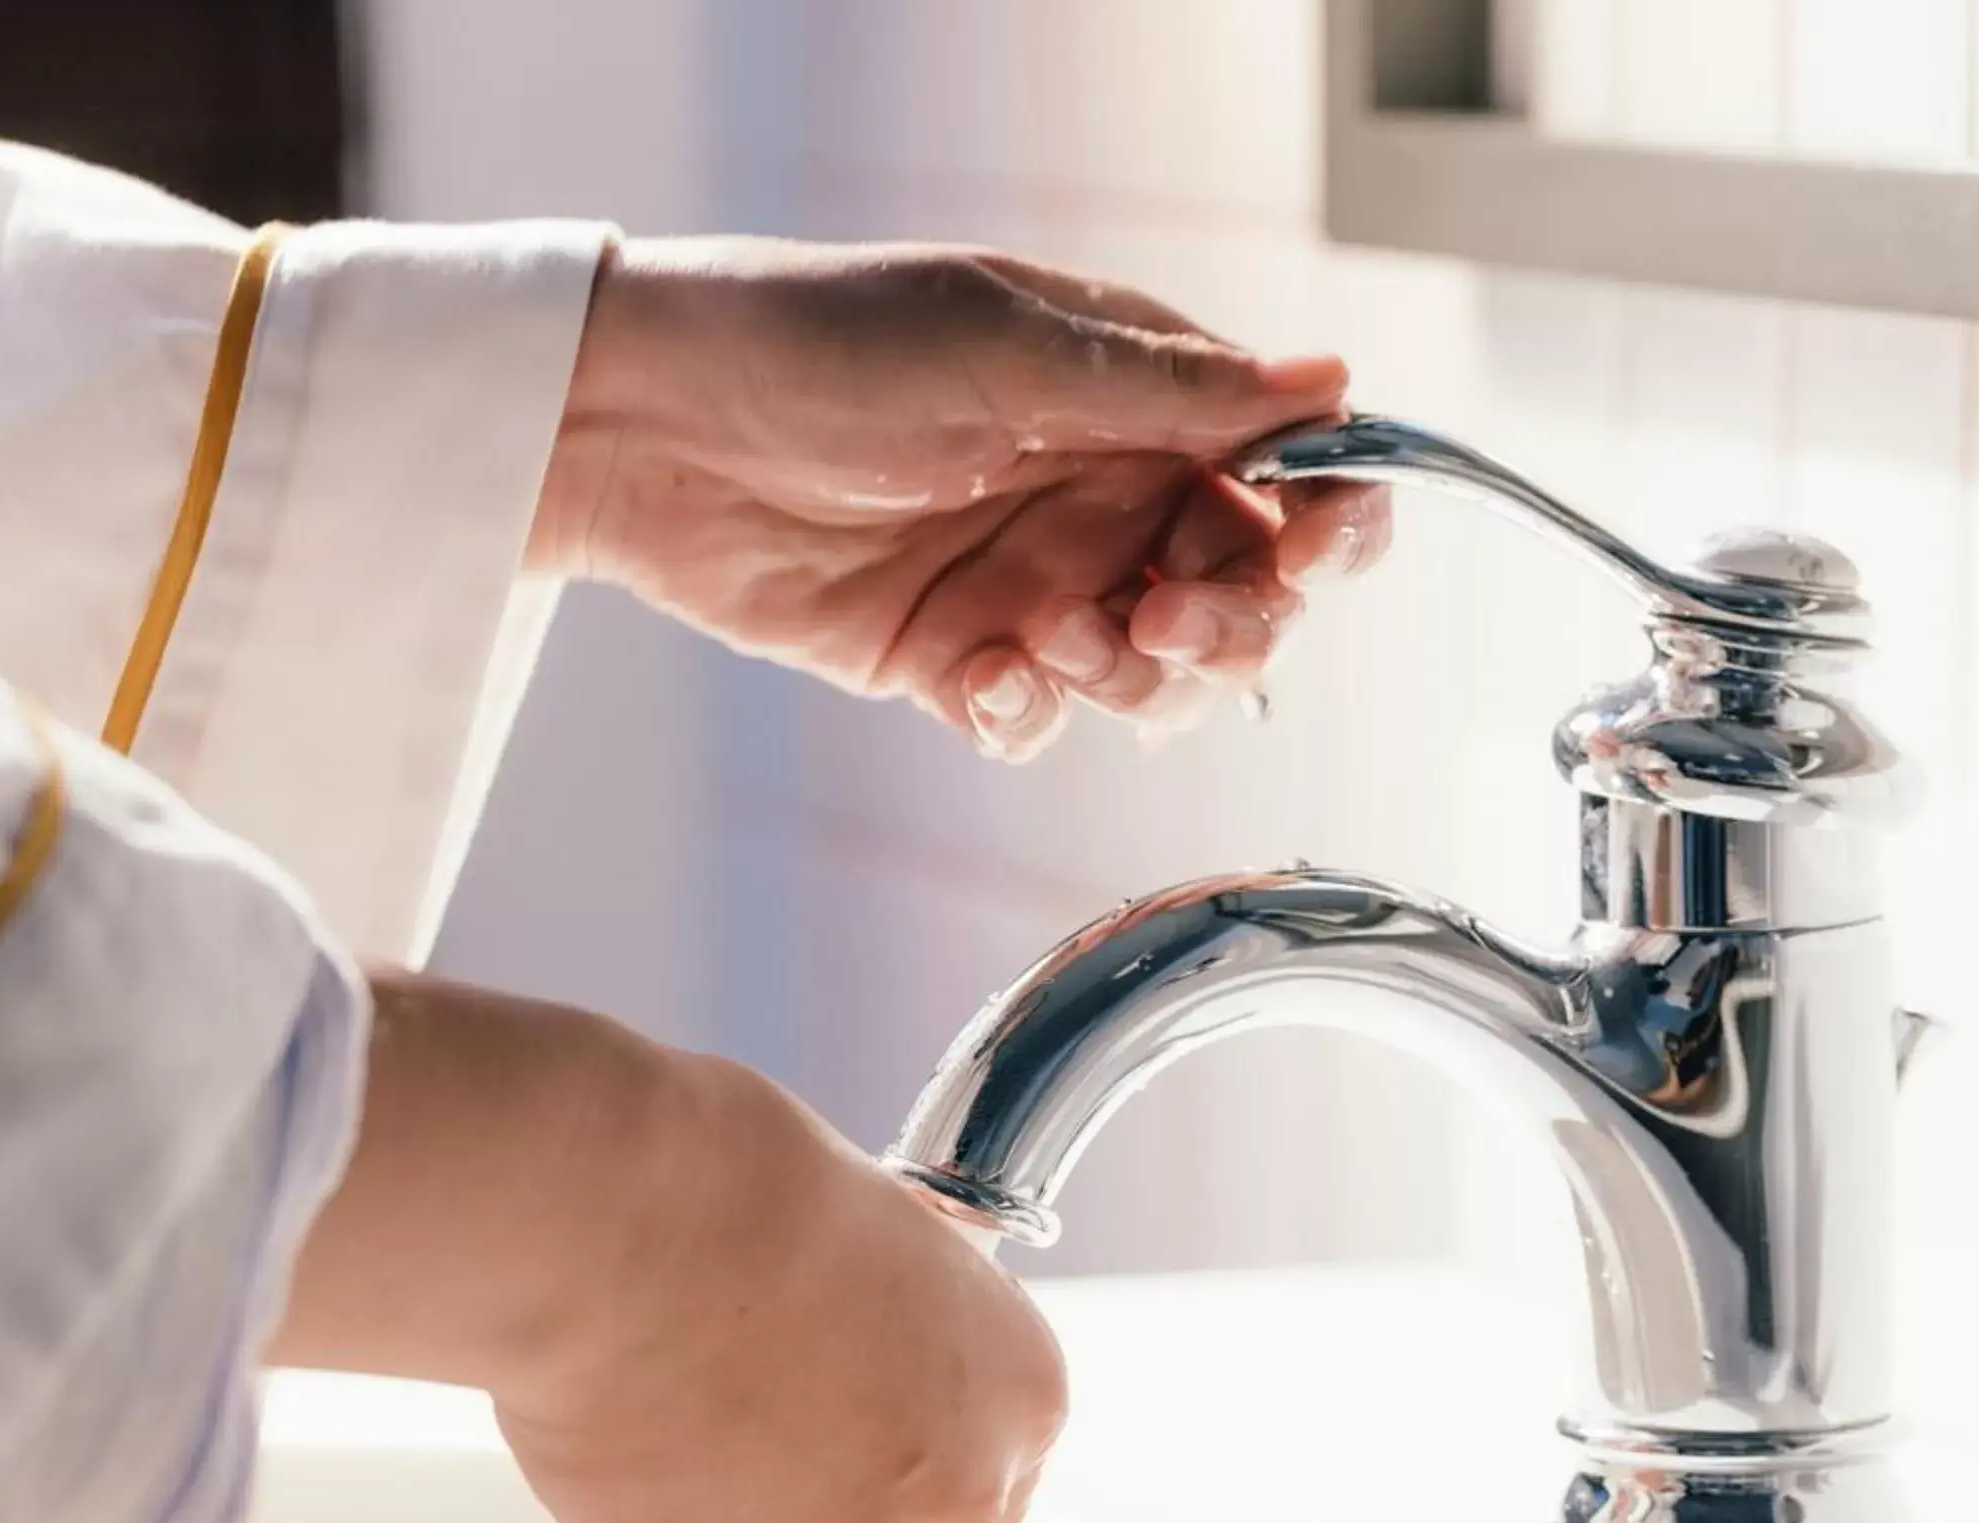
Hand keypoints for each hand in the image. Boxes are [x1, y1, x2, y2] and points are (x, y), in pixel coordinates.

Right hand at [273, 972, 1064, 1522]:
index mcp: (1019, 1398)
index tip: (862, 1393)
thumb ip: (910, 1325)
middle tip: (763, 1399)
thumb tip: (876, 1341)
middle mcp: (952, 1504)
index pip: (991, 1449)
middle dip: (842, 1476)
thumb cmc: (746, 1188)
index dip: (914, 1419)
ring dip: (753, 1505)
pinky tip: (637, 1438)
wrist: (621, 1227)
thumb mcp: (889, 1235)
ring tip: (684, 1403)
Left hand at [528, 238, 1393, 758]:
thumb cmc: (821, 343)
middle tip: (1164, 620)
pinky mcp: (954, 660)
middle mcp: (1103, 496)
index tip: (1311, 553)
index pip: (1285, 472)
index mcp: (1137, 400)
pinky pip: (1036, 723)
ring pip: (1154, 681)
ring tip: (1054, 638)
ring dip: (1132, 679)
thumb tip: (1330, 383)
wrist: (648, 427)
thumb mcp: (1006, 349)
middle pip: (1244, 600)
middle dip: (1231, 626)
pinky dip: (1027, 718)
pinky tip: (984, 683)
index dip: (1326, 522)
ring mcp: (1033, 583)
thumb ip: (1167, 388)